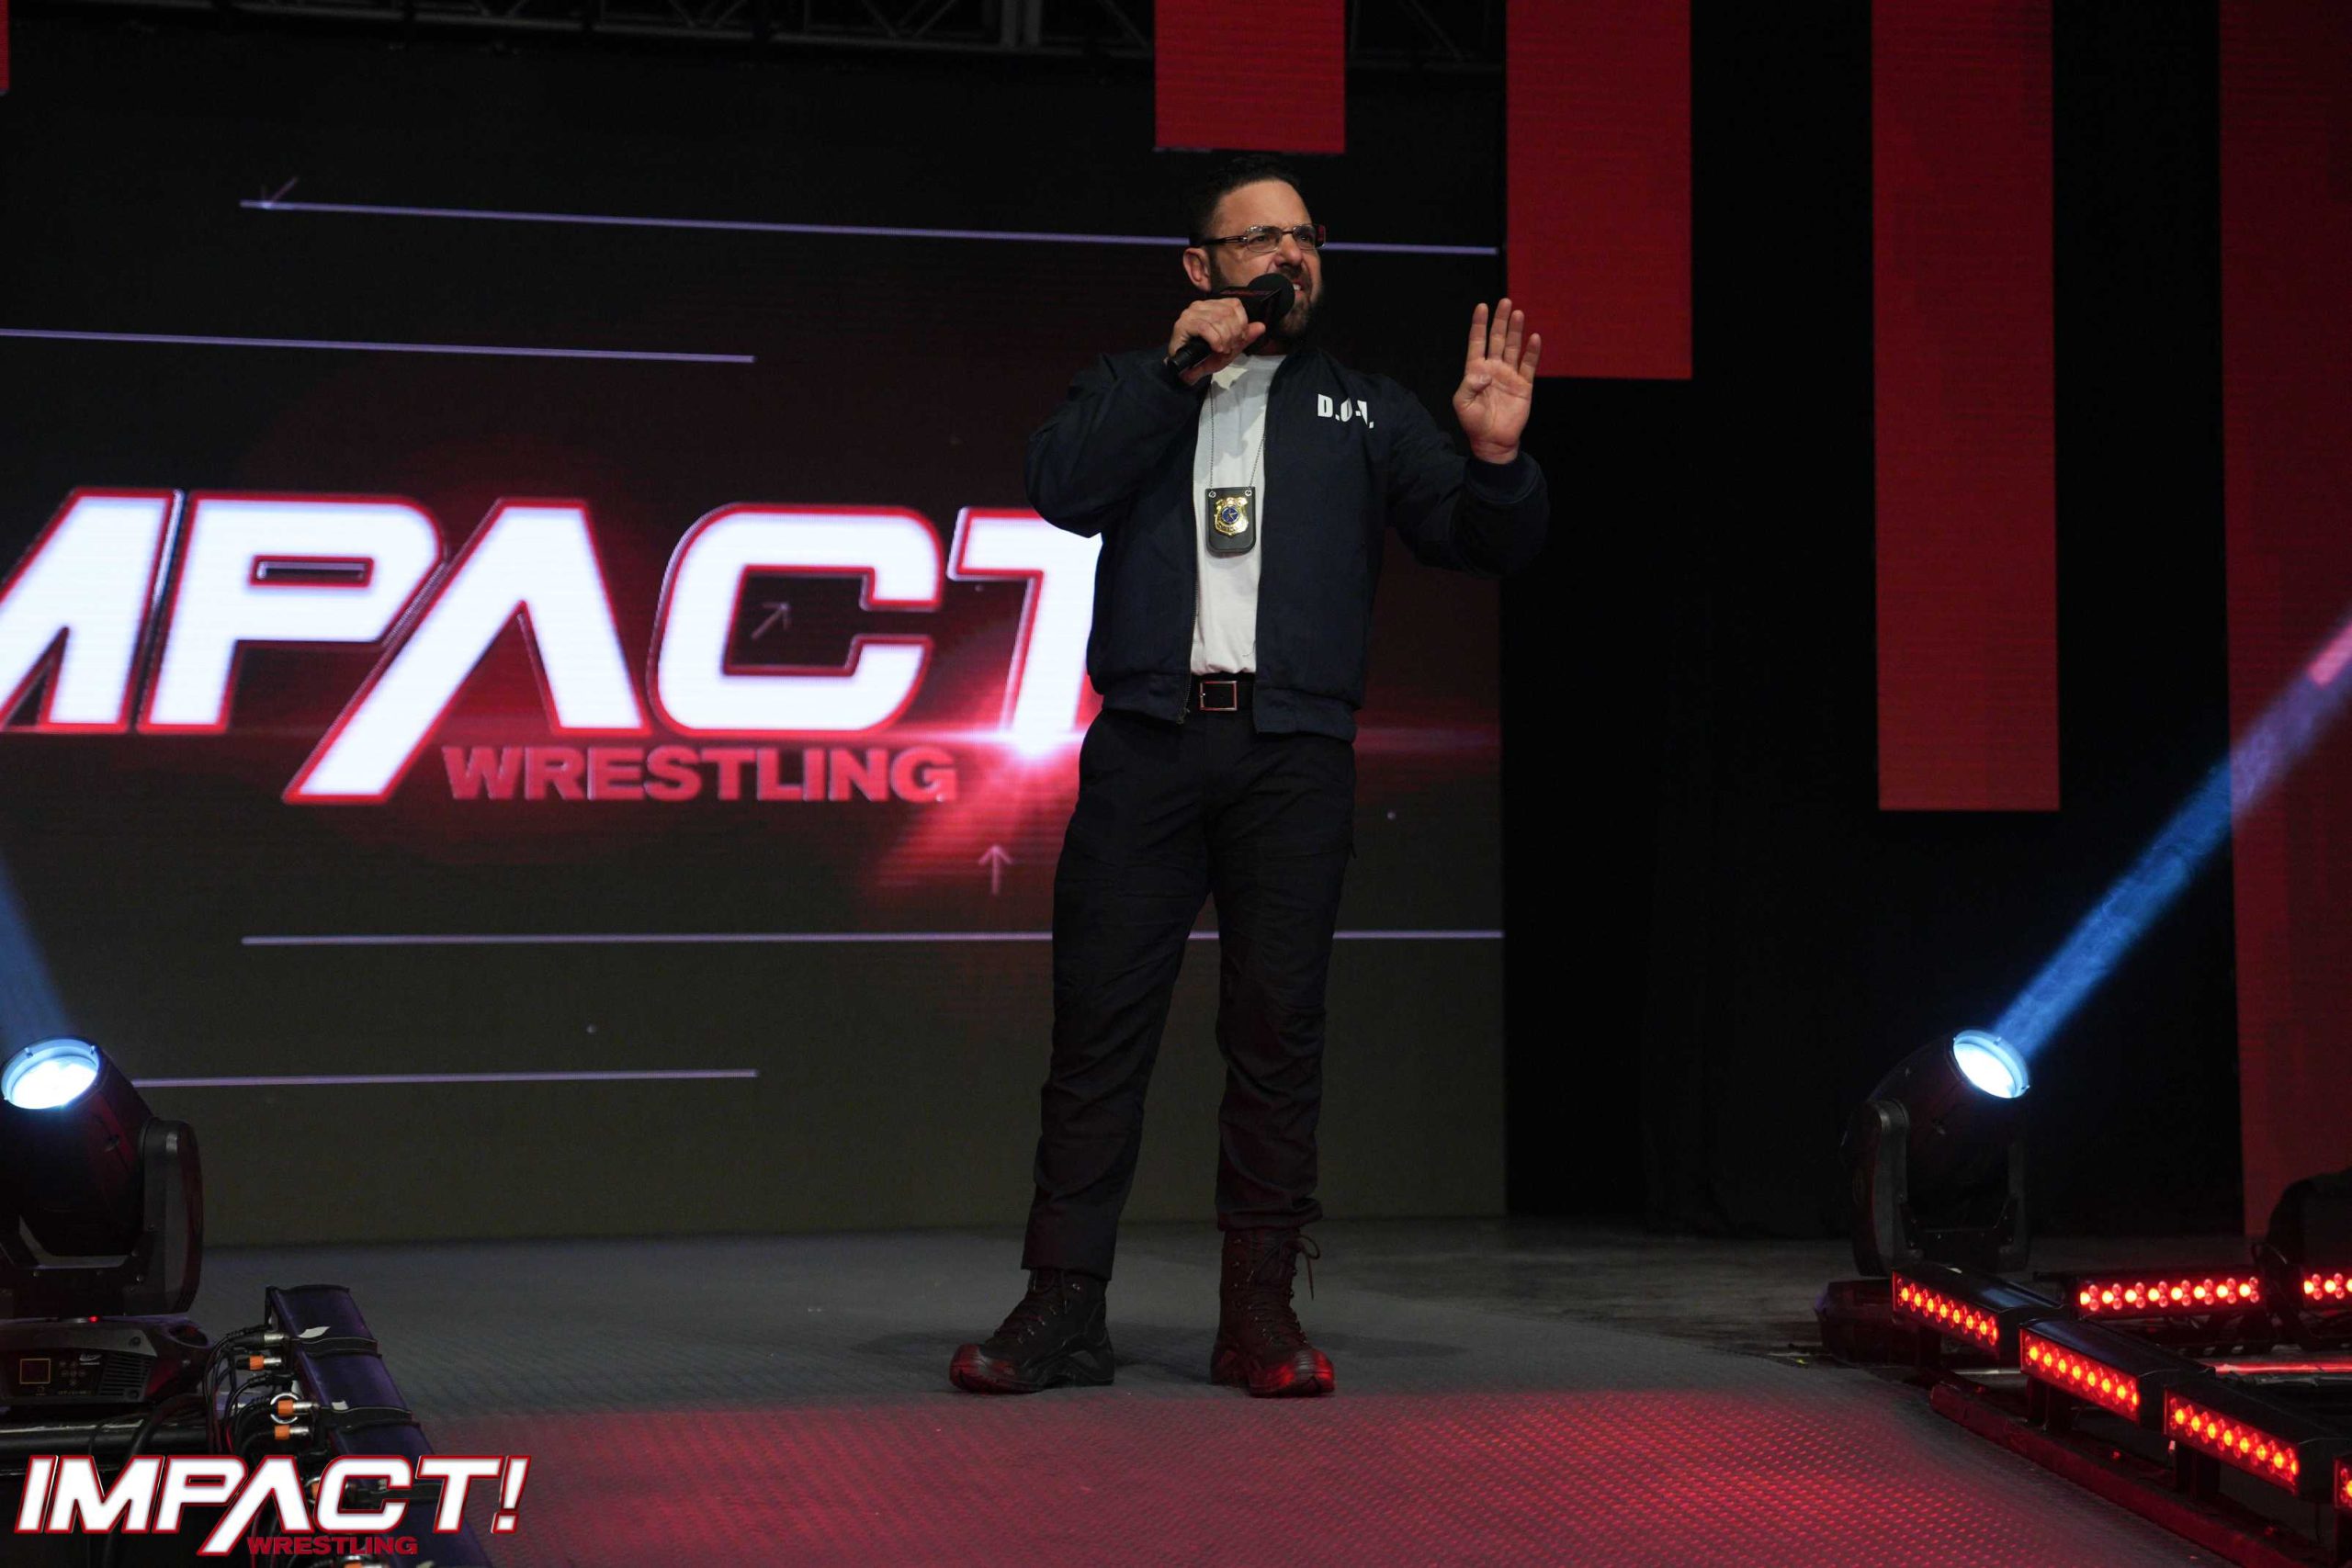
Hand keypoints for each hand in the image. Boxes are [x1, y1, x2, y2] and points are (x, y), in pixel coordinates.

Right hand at [1167, 297, 1265, 385]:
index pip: (1235, 304)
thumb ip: (1246, 337)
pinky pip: (1205, 327)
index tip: (1239, 339)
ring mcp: (1191, 313)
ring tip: (1222, 350)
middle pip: (1228, 312)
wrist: (1187, 371)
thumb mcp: (1231, 347)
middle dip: (1234, 333)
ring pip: (1218, 320)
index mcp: (1213, 306)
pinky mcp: (1183, 324)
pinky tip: (1216, 348)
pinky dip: (1215, 340)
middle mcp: (1201, 305)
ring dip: (1225, 339)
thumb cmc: (1206, 357)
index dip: (1242, 322)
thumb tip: (1261, 326)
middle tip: (1230, 347)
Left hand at [1453, 298, 1540, 463]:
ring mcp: (1509, 375)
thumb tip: (1485, 372)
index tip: (1482, 307)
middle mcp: (1493, 368)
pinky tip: (1534, 338)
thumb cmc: (1474, 422)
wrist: (1493, 441)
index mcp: (1476, 370)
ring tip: (1518, 313)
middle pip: (1497, 339)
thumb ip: (1469, 385)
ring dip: (1515, 331)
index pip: (1477, 342)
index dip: (1479, 325)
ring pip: (1513, 347)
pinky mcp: (1523, 385)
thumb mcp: (1462, 403)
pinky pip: (1528, 365)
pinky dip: (1532, 352)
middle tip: (1505, 302)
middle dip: (1500, 321)